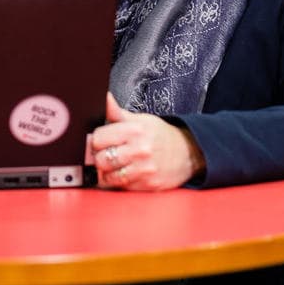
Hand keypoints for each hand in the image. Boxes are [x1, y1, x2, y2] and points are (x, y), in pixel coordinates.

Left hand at [90, 93, 205, 190]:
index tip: (98, 142)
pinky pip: (121, 187)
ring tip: (113, 165)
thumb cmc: (160, 135)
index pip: (98, 138)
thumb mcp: (140, 119)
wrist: (188, 152)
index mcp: (135, 130)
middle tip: (104, 154)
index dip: (95, 141)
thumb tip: (104, 98)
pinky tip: (125, 173)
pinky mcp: (148, 185)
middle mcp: (140, 150)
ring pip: (108, 176)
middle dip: (98, 158)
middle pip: (100, 160)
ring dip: (106, 172)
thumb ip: (117, 112)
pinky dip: (119, 182)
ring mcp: (144, 170)